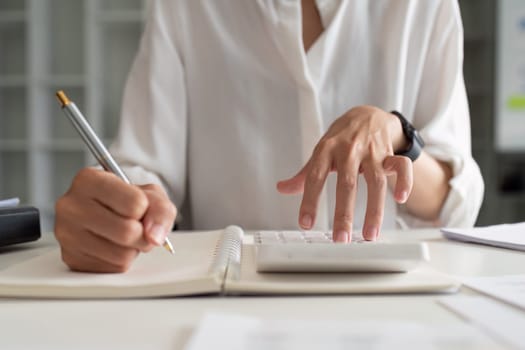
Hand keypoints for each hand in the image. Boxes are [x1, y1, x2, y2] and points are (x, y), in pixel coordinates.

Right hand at [55, 167, 176, 272]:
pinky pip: (112, 268)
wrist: (104, 214)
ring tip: (124, 236)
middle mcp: (71, 205)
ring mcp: (67, 234)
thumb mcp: (150, 194)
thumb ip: (161, 209)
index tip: (140, 207)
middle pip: (128, 232)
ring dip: (133, 249)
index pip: (135, 203)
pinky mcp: (71, 258)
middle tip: (139, 228)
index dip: (146, 210)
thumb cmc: (126, 200)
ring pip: (121, 254)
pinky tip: (113, 246)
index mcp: (89, 180)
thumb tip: (154, 236)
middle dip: (143, 234)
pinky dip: (121, 261)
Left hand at [277, 106, 412, 241]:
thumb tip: (282, 188)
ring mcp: (372, 152)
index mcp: (327, 150)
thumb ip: (305, 174)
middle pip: (346, 184)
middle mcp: (349, 151)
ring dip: (374, 210)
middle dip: (343, 213)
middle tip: (340, 238)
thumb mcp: (321, 151)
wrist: (368, 114)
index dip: (310, 200)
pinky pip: (402, 166)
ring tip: (370, 235)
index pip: (316, 177)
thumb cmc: (342, 138)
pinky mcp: (391, 153)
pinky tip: (401, 199)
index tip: (306, 223)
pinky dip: (404, 182)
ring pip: (375, 182)